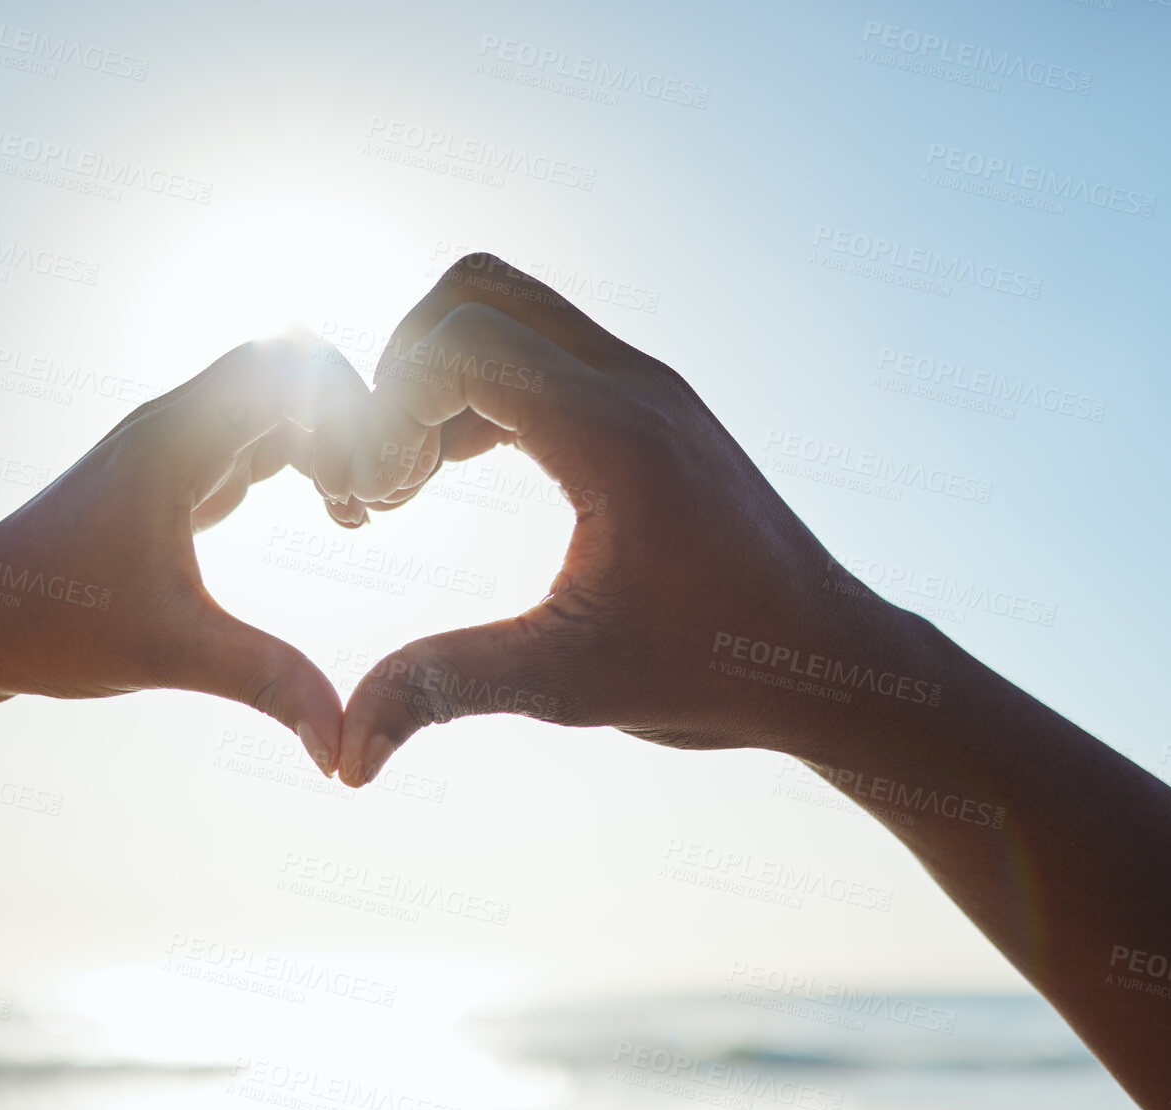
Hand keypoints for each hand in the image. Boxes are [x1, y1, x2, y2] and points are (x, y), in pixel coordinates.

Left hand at [0, 334, 369, 773]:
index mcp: (174, 439)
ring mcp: (170, 449)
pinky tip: (324, 516)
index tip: (371, 481)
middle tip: (374, 497)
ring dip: (326, 440)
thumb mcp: (172, 653)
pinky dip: (300, 460)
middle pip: (290, 368)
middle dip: (348, 420)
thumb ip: (267, 682)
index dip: (349, 400)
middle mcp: (172, 427)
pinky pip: (252, 437)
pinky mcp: (169, 478)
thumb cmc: (50, 626)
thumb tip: (343, 747)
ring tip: (354, 512)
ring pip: (273, 402)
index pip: (285, 357)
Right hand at [339, 254, 923, 784]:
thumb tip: (344, 756)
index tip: (381, 499)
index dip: (389, 408)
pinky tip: (457, 470)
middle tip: (387, 469)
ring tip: (413, 479)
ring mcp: (645, 387)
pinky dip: (481, 390)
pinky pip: (541, 352)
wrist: (825, 661)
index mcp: (610, 431)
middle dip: (403, 368)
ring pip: (510, 311)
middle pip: (476, 292)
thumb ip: (445, 689)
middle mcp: (631, 384)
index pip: (460, 342)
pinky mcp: (649, 407)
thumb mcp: (567, 685)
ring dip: (441, 375)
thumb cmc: (713, 670)